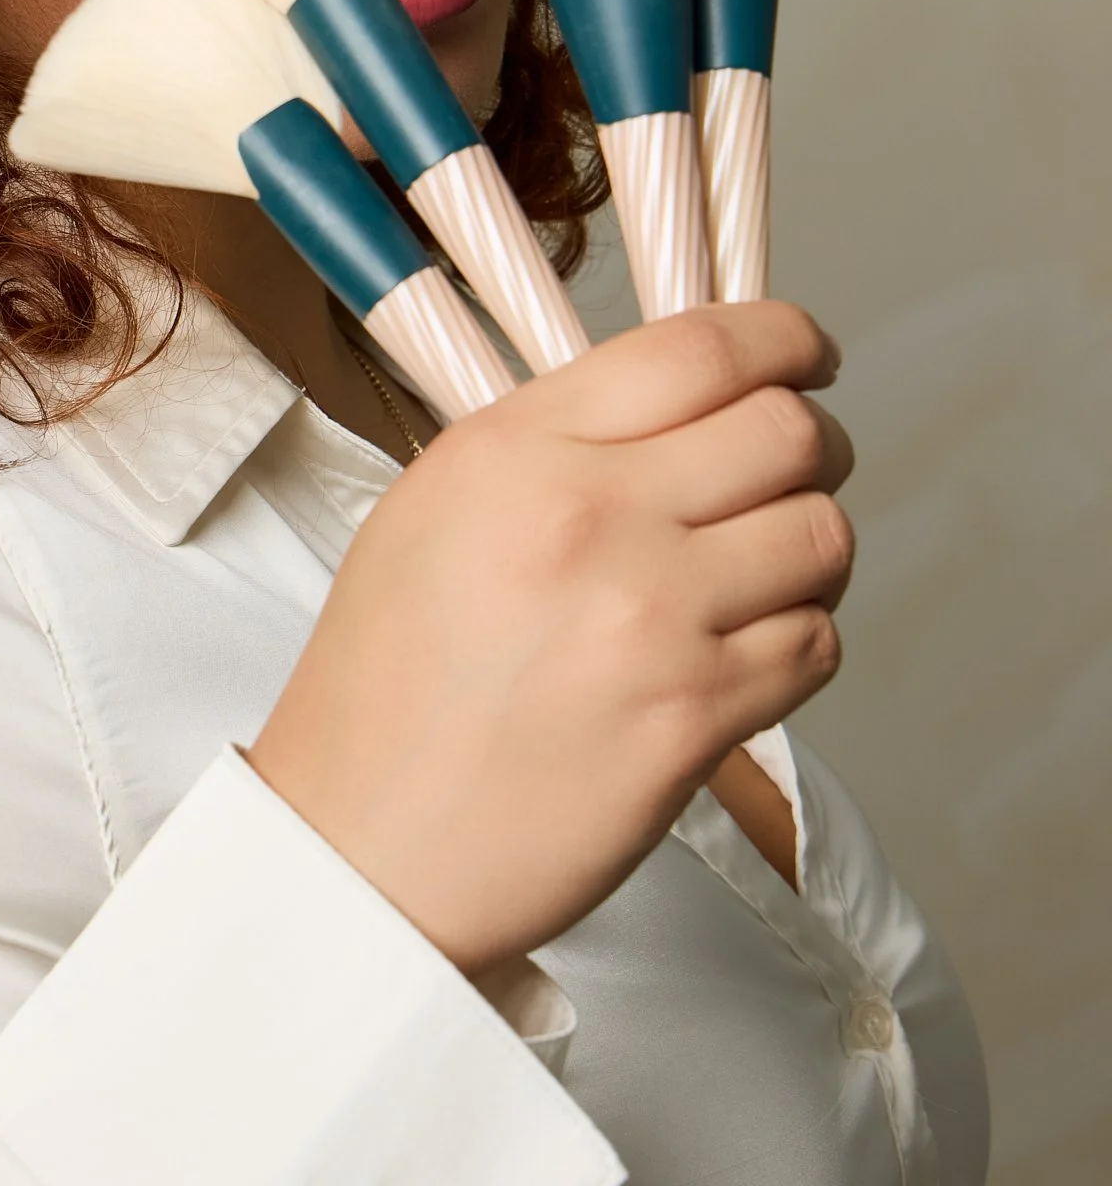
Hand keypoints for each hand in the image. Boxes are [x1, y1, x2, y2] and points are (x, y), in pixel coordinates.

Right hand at [248, 302, 852, 976]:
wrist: (363, 844)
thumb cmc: (386, 689)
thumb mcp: (434, 509)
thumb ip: (557, 443)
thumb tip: (688, 409)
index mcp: (515, 450)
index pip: (701, 346)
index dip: (786, 340)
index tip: (808, 357)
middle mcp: (588, 516)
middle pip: (788, 432)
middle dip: (815, 446)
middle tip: (797, 473)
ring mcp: (649, 618)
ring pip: (822, 536)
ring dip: (811, 550)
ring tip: (764, 574)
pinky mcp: (693, 718)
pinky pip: (815, 644)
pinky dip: (799, 640)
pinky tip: (740, 654)